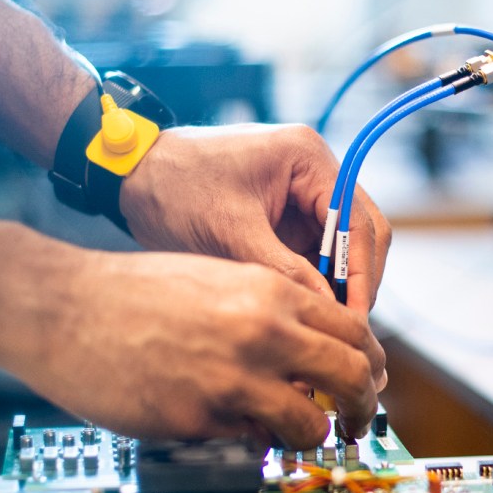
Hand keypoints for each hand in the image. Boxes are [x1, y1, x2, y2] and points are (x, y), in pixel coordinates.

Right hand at [0, 246, 385, 448]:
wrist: (64, 308)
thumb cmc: (131, 292)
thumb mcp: (215, 279)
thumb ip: (267, 312)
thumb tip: (306, 354)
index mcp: (268, 291)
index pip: (354, 330)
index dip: (368, 364)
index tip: (365, 383)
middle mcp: (262, 331)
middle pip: (352, 378)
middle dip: (360, 408)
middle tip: (352, 422)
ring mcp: (233, 378)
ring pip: (311, 424)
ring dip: (308, 436)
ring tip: (289, 435)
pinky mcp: (200, 418)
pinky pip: (251, 443)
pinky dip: (250, 442)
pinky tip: (228, 428)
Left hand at [119, 124, 391, 313]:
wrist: (130, 177)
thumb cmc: (175, 188)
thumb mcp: (230, 233)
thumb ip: (284, 271)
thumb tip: (327, 313)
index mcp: (308, 158)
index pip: (359, 221)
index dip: (363, 275)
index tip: (353, 321)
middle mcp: (312, 174)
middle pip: (358, 237)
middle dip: (353, 286)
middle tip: (342, 333)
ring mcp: (298, 198)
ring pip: (337, 253)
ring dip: (332, 290)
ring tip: (321, 334)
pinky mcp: (281, 220)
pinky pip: (309, 258)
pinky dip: (308, 286)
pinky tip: (300, 318)